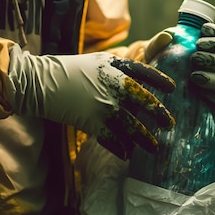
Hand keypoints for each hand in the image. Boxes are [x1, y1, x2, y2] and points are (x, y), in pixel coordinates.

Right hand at [6, 46, 175, 157]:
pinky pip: (113, 139)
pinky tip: (128, 154)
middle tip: (170, 125)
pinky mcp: (92, 122)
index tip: (173, 89)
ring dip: (145, 139)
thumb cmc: (70, 69)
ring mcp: (104, 105)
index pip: (144, 73)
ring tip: (154, 148)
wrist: (41, 82)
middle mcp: (113, 85)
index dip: (160, 81)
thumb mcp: (98, 60)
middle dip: (160, 114)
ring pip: (132, 126)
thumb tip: (138, 73)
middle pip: (144, 101)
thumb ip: (121, 65)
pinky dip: (121, 148)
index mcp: (114, 67)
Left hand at [145, 22, 214, 108]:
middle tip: (194, 57)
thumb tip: (167, 36)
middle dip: (211, 56)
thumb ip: (159, 42)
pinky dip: (214, 97)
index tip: (202, 30)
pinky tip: (203, 94)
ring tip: (194, 76)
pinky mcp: (211, 98)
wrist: (154, 81)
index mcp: (207, 46)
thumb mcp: (155, 50)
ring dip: (212, 77)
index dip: (214, 33)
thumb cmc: (158, 59)